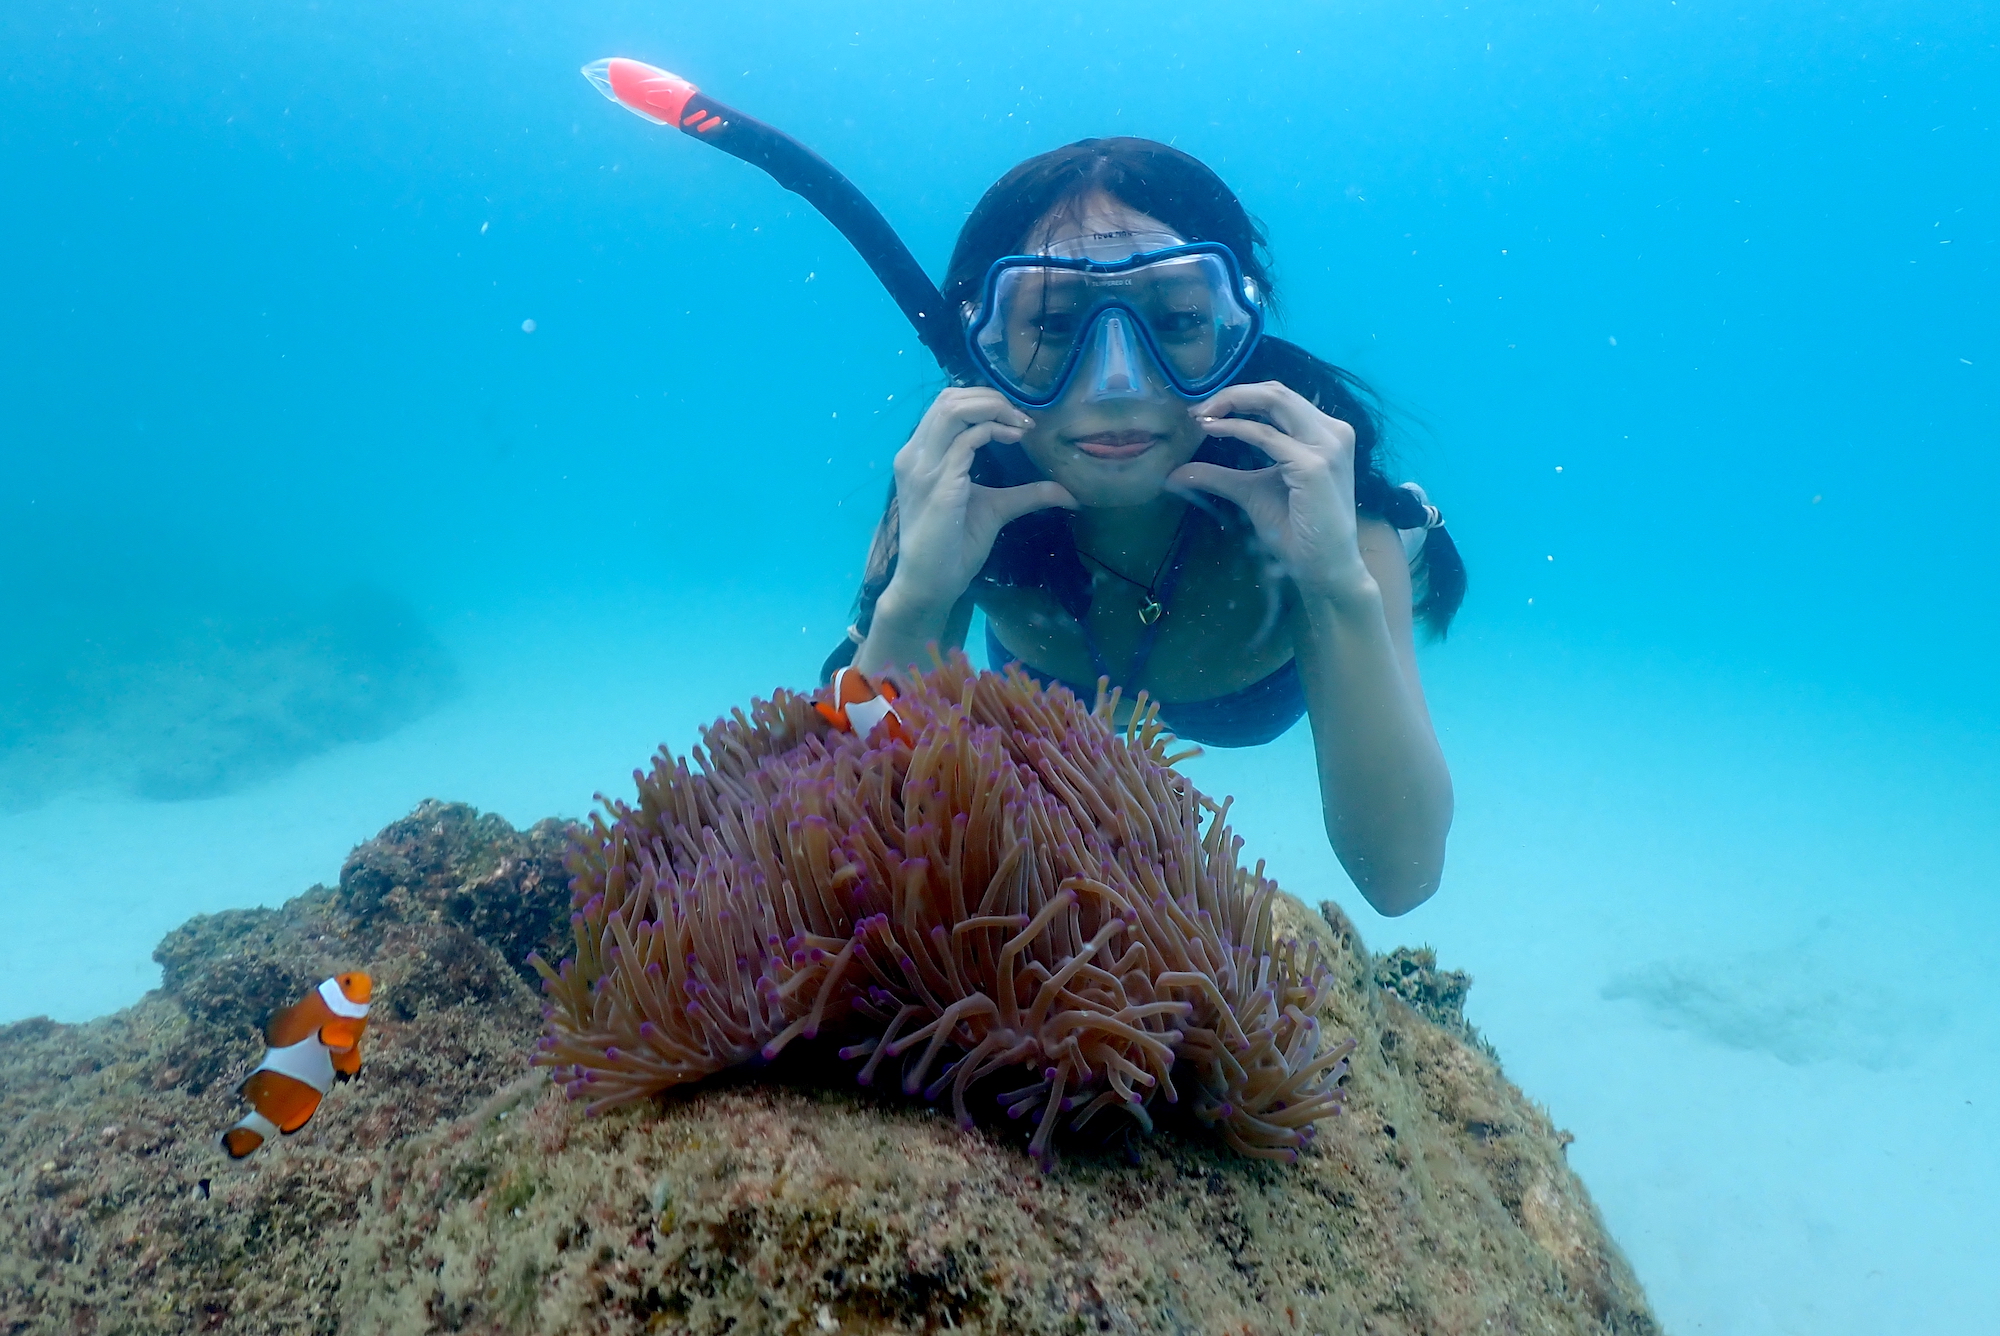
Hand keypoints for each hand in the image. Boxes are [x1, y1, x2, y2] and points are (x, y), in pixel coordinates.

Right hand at [877, 388, 1076, 626]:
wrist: (930, 582)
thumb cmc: (955, 547)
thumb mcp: (996, 509)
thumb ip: (1026, 494)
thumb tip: (1068, 493)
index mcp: (920, 455)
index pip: (946, 405)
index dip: (983, 401)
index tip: (1016, 419)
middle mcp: (915, 454)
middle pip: (948, 399)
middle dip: (990, 398)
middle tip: (1022, 417)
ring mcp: (923, 467)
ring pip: (953, 409)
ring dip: (993, 408)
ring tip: (1020, 424)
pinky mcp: (939, 483)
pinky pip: (966, 440)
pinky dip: (994, 430)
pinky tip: (1015, 439)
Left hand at [1169, 382, 1372, 601]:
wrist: (1324, 566)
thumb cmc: (1296, 530)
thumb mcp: (1250, 492)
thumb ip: (1219, 476)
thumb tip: (1177, 473)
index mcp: (1324, 432)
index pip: (1279, 398)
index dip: (1240, 397)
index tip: (1204, 411)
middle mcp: (1332, 432)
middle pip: (1276, 391)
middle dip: (1232, 394)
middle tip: (1197, 409)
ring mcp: (1326, 446)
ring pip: (1275, 399)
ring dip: (1232, 401)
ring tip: (1201, 415)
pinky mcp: (1313, 464)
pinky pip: (1266, 435)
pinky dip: (1235, 428)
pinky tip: (1210, 430)